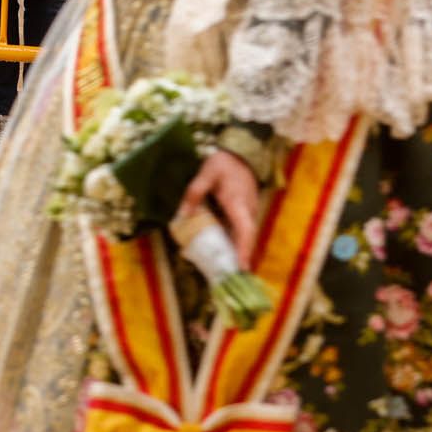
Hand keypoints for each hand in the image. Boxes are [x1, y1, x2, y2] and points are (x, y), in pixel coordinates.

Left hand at [180, 149, 260, 267]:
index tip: (243, 268)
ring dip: (238, 253)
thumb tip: (183, 215)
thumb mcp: (206, 173)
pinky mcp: (245, 212)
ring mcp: (248, 212)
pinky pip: (241, 231)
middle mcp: (248, 211)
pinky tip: (224, 252)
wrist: (241, 153)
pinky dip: (235, 243)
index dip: (244, 250)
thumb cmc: (223, 163)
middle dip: (241, 259)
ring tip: (226, 272)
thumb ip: (194, 193)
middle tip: (230, 278)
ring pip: (245, 237)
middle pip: (247, 239)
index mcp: (239, 204)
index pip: (245, 231)